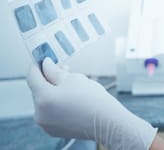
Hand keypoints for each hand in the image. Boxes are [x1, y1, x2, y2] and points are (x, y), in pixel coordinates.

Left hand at [26, 58, 156, 149]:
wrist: (106, 120)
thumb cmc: (92, 98)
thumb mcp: (73, 78)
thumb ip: (55, 71)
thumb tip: (45, 65)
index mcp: (44, 98)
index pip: (32, 77)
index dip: (37, 66)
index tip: (43, 59)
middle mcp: (40, 113)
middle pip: (38, 90)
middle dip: (48, 79)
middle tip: (63, 70)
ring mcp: (45, 123)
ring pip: (44, 101)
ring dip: (53, 91)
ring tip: (71, 86)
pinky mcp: (52, 129)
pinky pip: (49, 112)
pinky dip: (56, 104)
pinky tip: (70, 100)